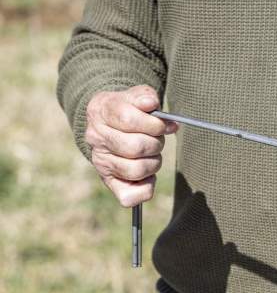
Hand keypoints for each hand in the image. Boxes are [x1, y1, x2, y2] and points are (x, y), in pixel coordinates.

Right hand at [85, 85, 177, 206]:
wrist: (109, 122)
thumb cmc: (129, 109)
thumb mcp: (135, 95)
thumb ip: (145, 96)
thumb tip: (151, 103)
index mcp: (101, 112)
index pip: (129, 119)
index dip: (154, 123)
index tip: (164, 124)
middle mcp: (96, 139)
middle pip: (135, 147)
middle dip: (156, 143)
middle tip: (156, 139)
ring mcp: (101, 162)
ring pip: (136, 170)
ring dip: (154, 163)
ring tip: (151, 154)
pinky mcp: (109, 182)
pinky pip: (129, 197)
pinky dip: (146, 188)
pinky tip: (147, 175)